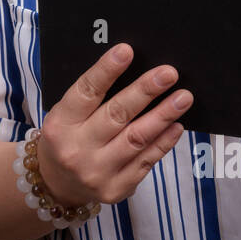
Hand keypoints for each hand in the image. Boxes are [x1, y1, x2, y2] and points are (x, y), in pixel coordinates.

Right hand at [35, 42, 193, 206]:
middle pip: (116, 115)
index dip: (106, 70)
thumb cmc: (67, 138)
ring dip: (163, 115)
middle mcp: (76, 149)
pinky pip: (146, 161)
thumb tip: (133, 71)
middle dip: (146, 91)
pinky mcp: (115, 189)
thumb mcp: (66, 116)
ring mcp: (96, 172)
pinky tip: (176, 125)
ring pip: (136, 138)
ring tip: (183, 97)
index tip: (127, 51)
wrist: (57, 184)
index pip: (86, 92)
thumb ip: (92, 97)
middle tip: (168, 73)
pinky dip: (163, 141)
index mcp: (60, 124)